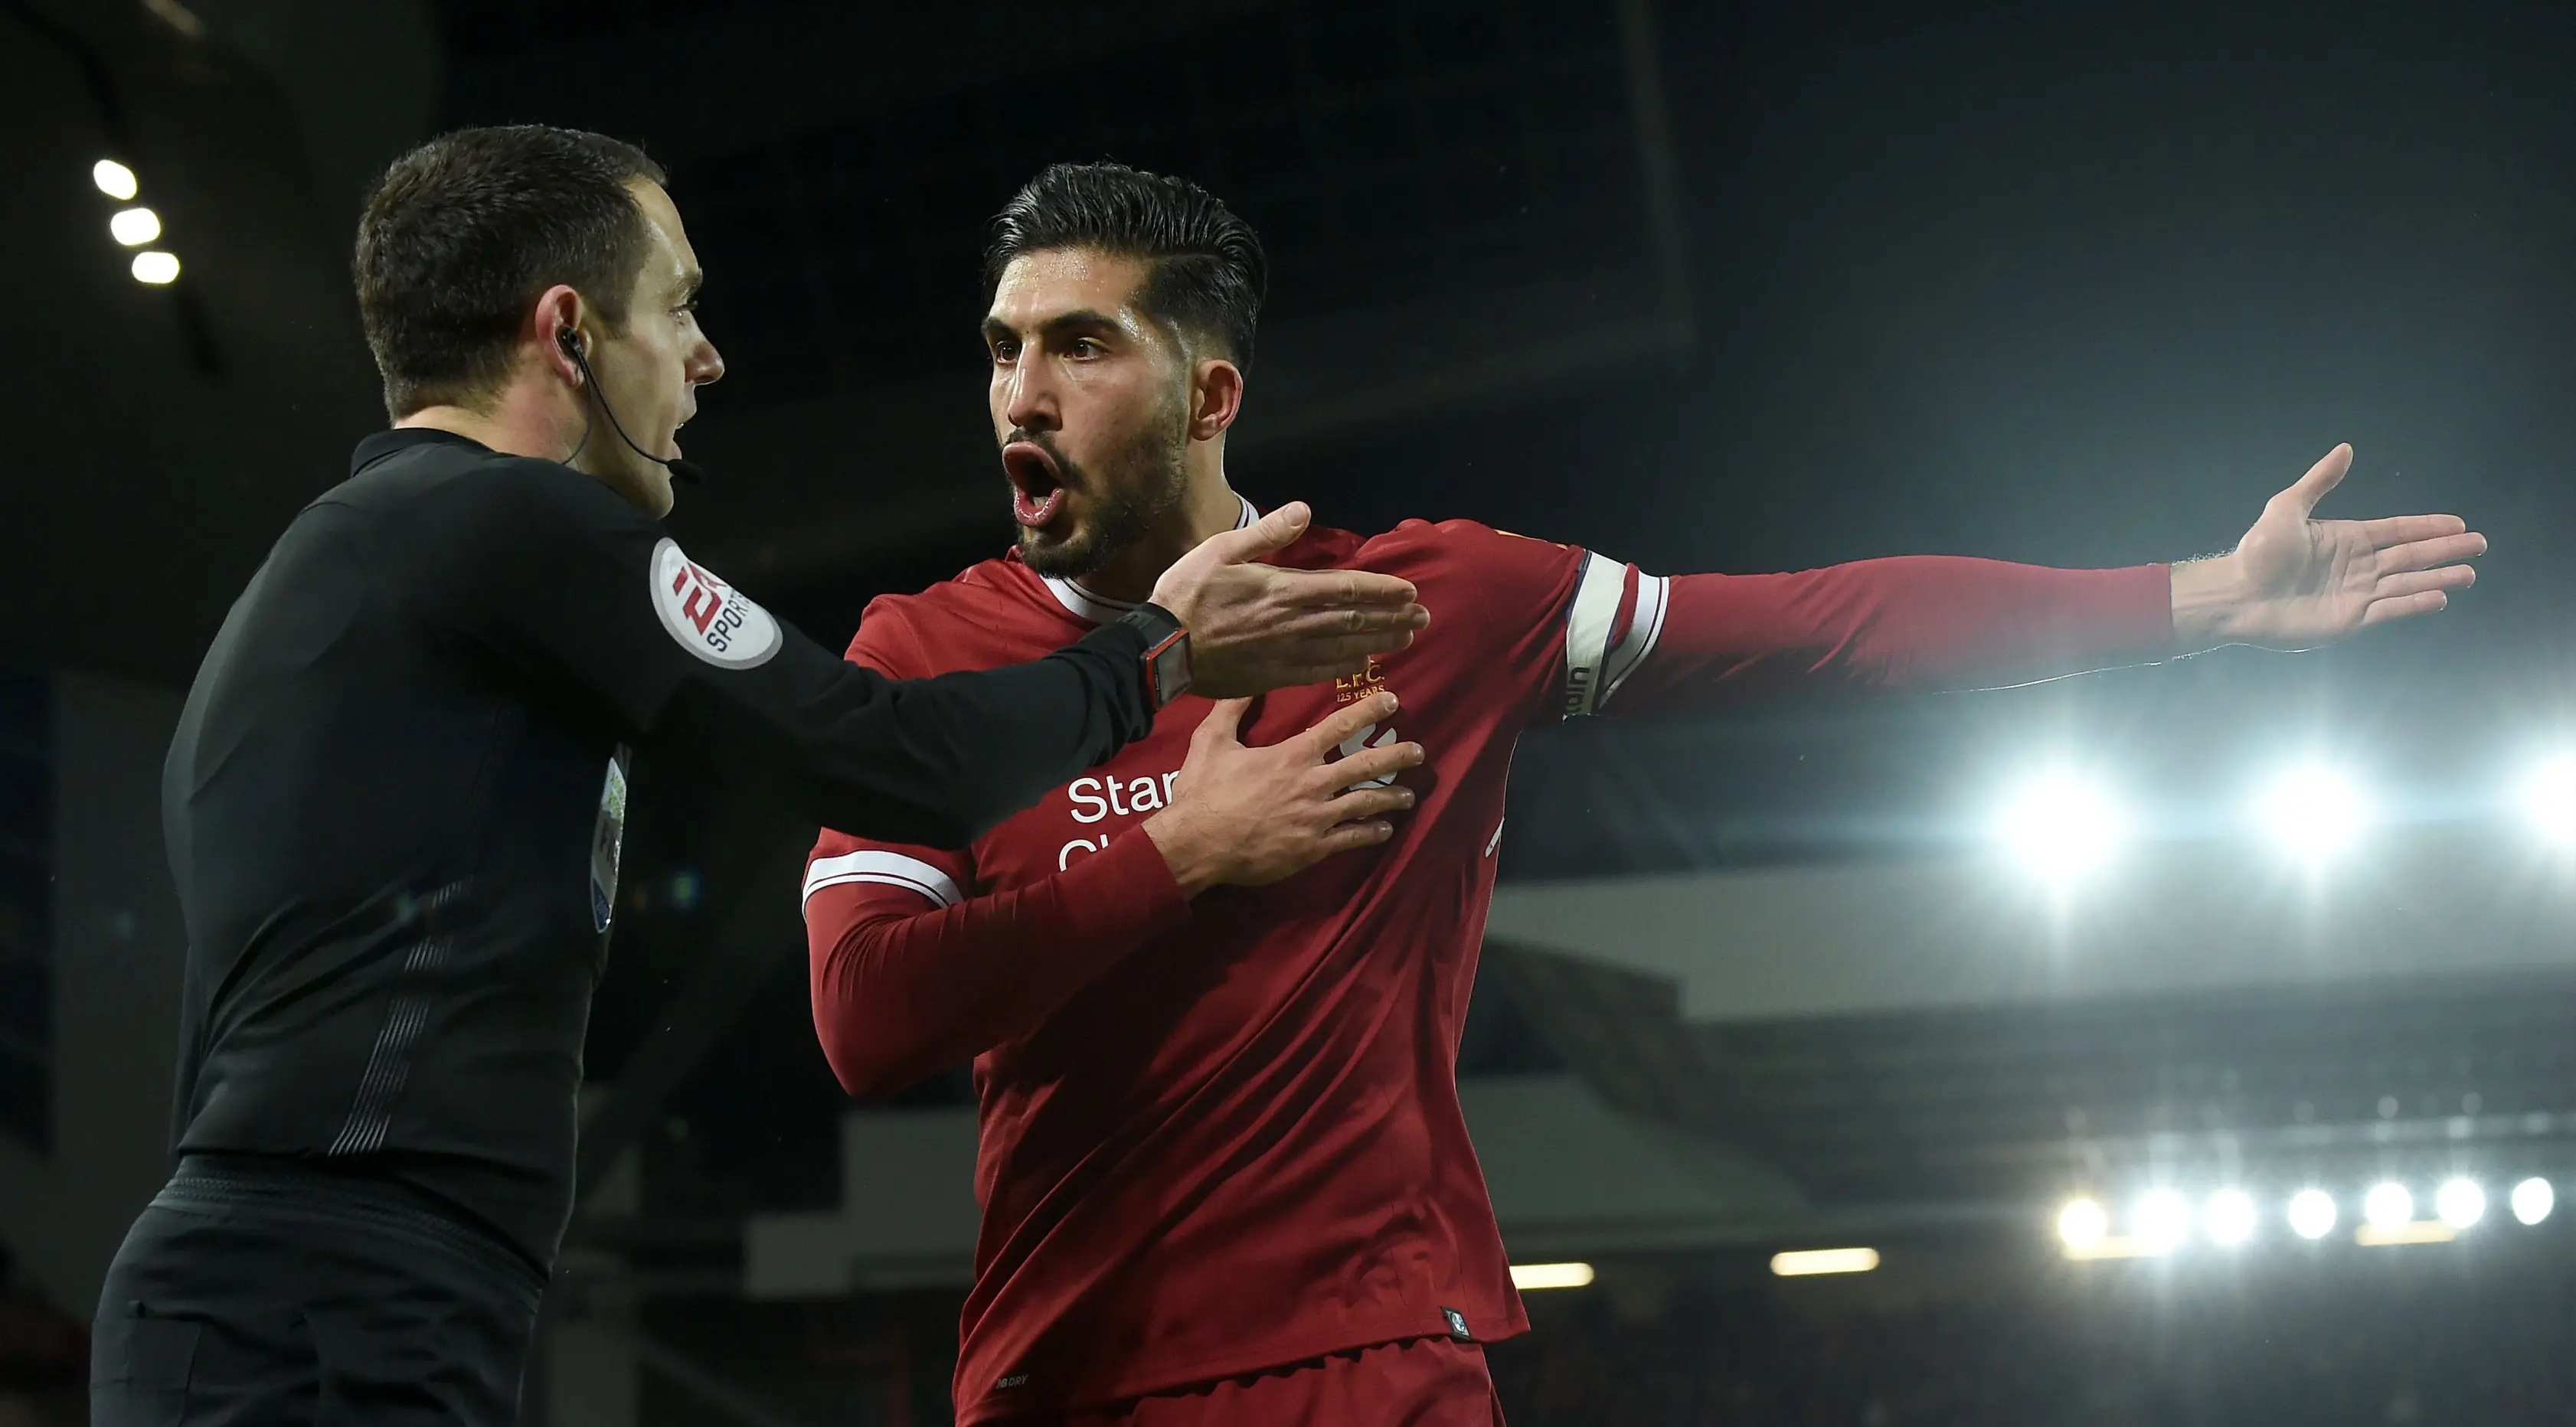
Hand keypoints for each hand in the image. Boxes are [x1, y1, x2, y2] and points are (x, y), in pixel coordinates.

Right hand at [1142, 692, 1424, 895]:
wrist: (1197, 845)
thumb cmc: (1203, 792)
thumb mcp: (1211, 741)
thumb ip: (1231, 709)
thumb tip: (1245, 682)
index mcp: (1293, 755)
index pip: (1340, 726)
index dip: (1369, 711)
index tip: (1393, 701)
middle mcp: (1312, 783)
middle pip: (1366, 765)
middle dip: (1396, 756)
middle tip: (1419, 752)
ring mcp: (1316, 818)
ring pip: (1366, 803)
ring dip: (1391, 797)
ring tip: (1410, 795)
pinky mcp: (1312, 848)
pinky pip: (1351, 838)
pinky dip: (1371, 833)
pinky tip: (1384, 830)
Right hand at [1149, 502, 1431, 696]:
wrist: (1161, 648)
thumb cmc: (1186, 594)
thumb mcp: (1221, 549)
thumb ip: (1267, 532)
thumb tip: (1305, 509)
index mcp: (1284, 590)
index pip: (1347, 589)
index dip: (1382, 590)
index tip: (1409, 591)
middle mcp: (1294, 624)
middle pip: (1355, 621)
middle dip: (1393, 618)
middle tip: (1423, 618)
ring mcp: (1286, 653)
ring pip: (1345, 648)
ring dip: (1379, 642)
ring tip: (1407, 639)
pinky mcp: (1275, 676)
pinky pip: (1321, 671)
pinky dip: (1347, 666)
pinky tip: (1364, 664)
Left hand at [2170, 444, 2486, 649]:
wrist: (2239, 595)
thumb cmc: (2259, 552)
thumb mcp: (2288, 508)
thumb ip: (2320, 481)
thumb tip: (2346, 448)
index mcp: (2347, 539)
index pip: (2397, 530)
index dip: (2428, 526)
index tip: (2459, 523)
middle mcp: (2357, 566)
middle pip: (2411, 556)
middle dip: (2445, 550)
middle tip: (2479, 544)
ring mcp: (2356, 594)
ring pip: (2407, 583)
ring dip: (2439, 577)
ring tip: (2469, 574)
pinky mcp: (2350, 620)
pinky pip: (2390, 610)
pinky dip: (2414, 604)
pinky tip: (2439, 596)